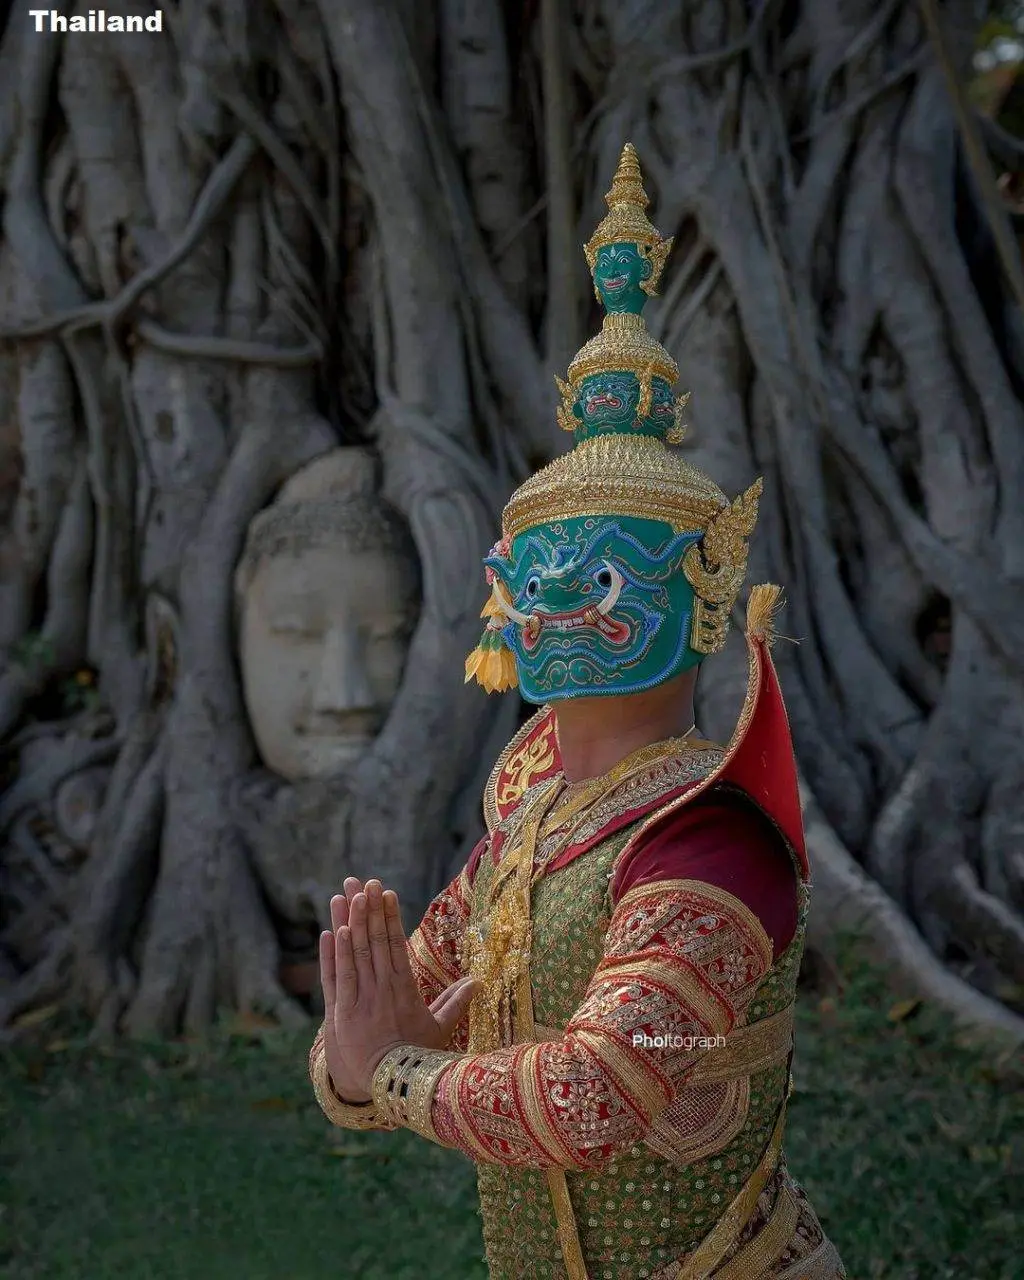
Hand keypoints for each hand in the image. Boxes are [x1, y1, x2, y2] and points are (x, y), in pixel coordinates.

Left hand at [319, 877, 477, 1101]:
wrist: (392, 1087)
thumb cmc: (419, 1058)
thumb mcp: (441, 1029)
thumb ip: (456, 1002)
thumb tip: (478, 981)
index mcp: (405, 988)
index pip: (396, 944)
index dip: (390, 916)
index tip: (386, 893)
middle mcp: (382, 988)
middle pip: (374, 940)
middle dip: (369, 909)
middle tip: (364, 881)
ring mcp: (361, 998)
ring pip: (354, 952)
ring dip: (349, 921)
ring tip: (346, 894)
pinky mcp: (341, 1012)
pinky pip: (337, 977)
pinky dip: (333, 953)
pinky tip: (332, 930)